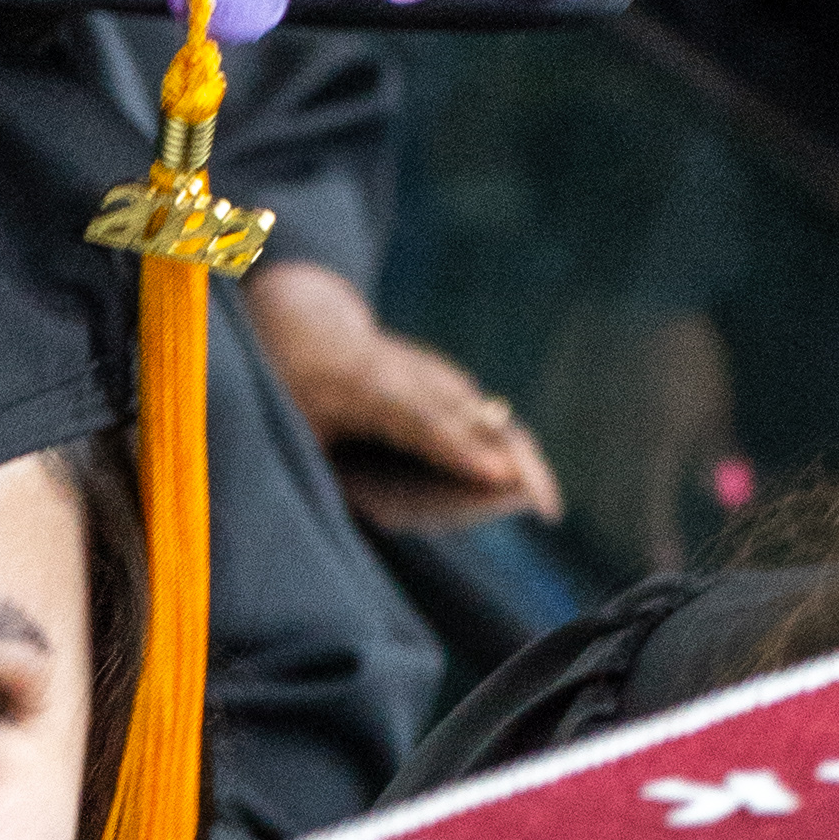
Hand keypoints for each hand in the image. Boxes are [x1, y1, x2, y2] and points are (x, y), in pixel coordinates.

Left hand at [245, 255, 564, 520]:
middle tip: (545, 503)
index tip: (497, 476)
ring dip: (520, 460)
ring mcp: (435, 376)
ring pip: (488, 420)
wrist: (308, 324)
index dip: (458, 450)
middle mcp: (409, 373)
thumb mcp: (290, 427)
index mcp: (361, 384)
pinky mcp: (450, 387)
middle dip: (511, 458)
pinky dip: (508, 454)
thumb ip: (324, 466)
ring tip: (548, 505)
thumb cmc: (291, 390)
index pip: (419, 421)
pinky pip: (486, 423)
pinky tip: (530, 486)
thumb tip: (378, 515)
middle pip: (470, 419)